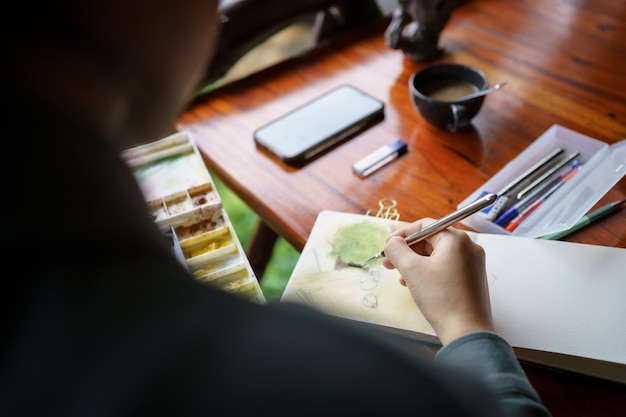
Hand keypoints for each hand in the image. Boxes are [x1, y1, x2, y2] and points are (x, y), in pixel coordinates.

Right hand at [382, 219, 493, 344]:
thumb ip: (397, 249)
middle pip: (431, 240)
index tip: (387, 246)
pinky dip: (428, 272)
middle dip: (407, 251)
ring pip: (437, 255)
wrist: (466, 331)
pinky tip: (415, 284)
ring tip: (400, 277)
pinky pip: (446, 267)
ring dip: (415, 263)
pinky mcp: (472, 279)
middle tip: (389, 263)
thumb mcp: (411, 269)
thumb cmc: (440, 298)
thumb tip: (392, 242)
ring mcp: (472, 264)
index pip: (424, 225)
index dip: (402, 234)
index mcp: (456, 239)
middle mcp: (468, 247)